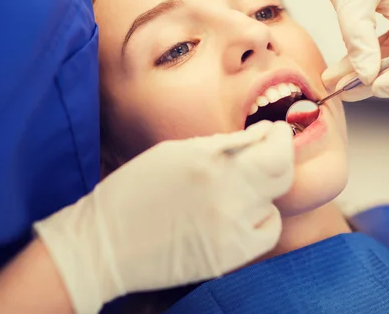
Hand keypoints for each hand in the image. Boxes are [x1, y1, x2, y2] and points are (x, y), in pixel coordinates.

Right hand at [34, 121, 293, 312]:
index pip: (272, 147)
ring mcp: (230, 230)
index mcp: (210, 163)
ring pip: (274, 204)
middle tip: (268, 150)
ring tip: (237, 189)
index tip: (274, 131)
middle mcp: (226, 195)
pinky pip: (265, 233)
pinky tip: (238, 214)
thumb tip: (258, 137)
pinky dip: (259, 220)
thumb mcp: (173, 152)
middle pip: (282, 173)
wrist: (105, 245)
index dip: (280, 136)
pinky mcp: (228, 258)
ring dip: (262, 192)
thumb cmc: (133, 191)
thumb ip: (220, 145)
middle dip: (279, 156)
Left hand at [288, 0, 388, 100]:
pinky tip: (341, 67)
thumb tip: (368, 78)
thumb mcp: (349, 1)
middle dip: (377, 76)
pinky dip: (362, 52)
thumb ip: (359, 42)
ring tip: (334, 80)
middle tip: (345, 91)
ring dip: (364, 67)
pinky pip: (384, 38)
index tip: (373, 88)